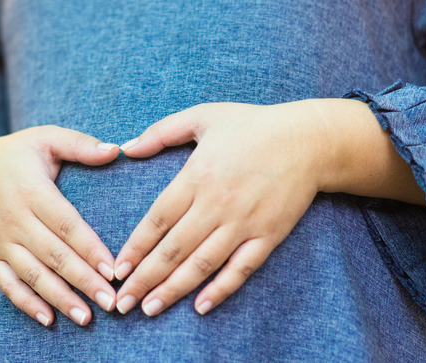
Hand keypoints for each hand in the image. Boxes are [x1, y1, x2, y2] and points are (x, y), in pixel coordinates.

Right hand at [0, 126, 120, 326]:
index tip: (113, 269)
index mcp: (31, 190)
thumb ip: (79, 143)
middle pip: (53, 255)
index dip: (89, 248)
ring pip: (33, 275)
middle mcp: (14, 219)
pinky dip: (27, 304)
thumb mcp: (45, 138)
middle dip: (83, 281)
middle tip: (111, 302)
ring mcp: (0, 241)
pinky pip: (8, 285)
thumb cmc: (16, 154)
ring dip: (60, 298)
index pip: (65, 224)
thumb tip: (115, 150)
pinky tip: (49, 319)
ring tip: (87, 317)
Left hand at [112, 101, 326, 316]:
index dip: (135, 247)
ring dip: (174, 290)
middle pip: (173, 250)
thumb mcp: (202, 116)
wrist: (308, 140)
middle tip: (123, 302)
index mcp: (196, 176)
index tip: (117, 269)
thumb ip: (160, 132)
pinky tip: (200, 306)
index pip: (157, 221)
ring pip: (202, 264)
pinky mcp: (268, 236)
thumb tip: (126, 148)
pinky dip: (220, 289)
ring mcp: (244, 223)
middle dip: (145, 278)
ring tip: (150, 309)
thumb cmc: (252, 125)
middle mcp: (217, 204)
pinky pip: (241, 269)